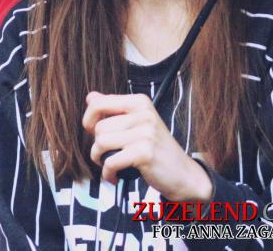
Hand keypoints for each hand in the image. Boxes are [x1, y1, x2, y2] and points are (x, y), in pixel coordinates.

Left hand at [82, 92, 212, 201]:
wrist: (184, 174)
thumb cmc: (156, 149)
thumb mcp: (137, 123)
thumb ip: (113, 109)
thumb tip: (90, 97)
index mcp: (139, 102)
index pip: (98, 103)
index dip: (88, 120)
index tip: (92, 131)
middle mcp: (143, 114)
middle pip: (99, 127)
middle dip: (98, 145)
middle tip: (109, 154)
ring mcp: (145, 133)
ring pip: (101, 143)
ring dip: (100, 159)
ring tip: (110, 165)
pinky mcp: (144, 153)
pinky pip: (110, 162)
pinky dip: (108, 173)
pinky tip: (114, 176)